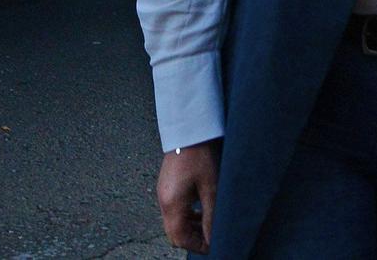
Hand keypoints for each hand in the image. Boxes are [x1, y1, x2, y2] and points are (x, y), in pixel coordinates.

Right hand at [156, 139, 220, 253]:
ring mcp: (163, 194)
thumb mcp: (211, 188)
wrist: (189, 131)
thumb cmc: (200, 156)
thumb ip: (211, 216)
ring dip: (190, 228)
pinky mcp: (167, 187)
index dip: (197, 246)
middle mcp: (164, 201)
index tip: (213, 245)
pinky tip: (200, 211)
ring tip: (208, 225)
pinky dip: (186, 216)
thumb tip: (213, 238)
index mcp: (172, 204)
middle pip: (174, 233)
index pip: (179, 238)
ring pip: (174, 222)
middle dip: (192, 239)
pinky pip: (174, 210)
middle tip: (211, 237)